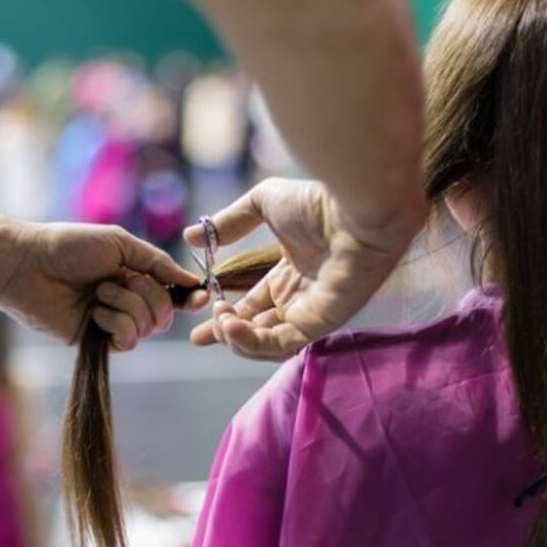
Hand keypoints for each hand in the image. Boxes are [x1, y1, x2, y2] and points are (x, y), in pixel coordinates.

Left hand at [0, 215, 199, 348]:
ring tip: (98, 292)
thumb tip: (190, 279)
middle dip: (149, 295)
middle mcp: (128, 299)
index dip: (189, 296)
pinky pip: (128, 340)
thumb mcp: (120, 243)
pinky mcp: (97, 341)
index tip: (202, 296)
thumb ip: (157, 262)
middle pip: (165, 312)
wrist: (28, 265)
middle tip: (119, 280)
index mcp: (135, 274)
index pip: (173, 291)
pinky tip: (96, 313)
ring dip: (127, 305)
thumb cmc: (69, 246)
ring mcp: (113, 321)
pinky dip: (117, 324)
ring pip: (148, 326)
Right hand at [185, 177, 422, 359]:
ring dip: (236, 338)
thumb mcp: (263, 204)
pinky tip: (231, 325)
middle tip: (198, 336)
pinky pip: (282, 344)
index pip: (253, 304)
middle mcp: (299, 298)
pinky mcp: (320, 324)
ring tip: (220, 321)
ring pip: (266, 343)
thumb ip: (230, 222)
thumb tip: (190, 237)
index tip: (198, 318)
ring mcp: (310, 313)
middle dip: (225, 335)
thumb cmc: (316, 202)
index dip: (225, 315)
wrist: (356, 210)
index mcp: (289, 273)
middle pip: (256, 330)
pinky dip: (253, 341)